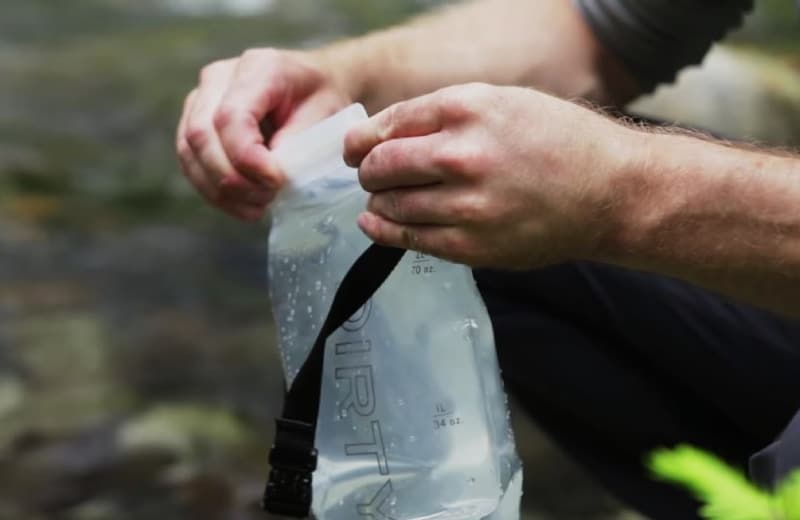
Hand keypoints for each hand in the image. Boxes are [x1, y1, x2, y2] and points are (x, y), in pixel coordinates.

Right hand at [176, 49, 351, 219]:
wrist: (314, 86)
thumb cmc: (322, 98)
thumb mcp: (324, 116)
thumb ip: (295, 143)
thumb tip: (268, 175)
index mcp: (257, 68)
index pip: (231, 115)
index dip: (246, 157)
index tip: (275, 182)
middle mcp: (219, 77)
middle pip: (201, 134)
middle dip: (231, 178)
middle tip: (267, 198)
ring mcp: (201, 98)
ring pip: (189, 151)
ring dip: (220, 190)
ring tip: (258, 206)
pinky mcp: (194, 122)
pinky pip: (190, 162)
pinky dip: (213, 191)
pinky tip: (243, 205)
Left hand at [344, 83, 640, 268]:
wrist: (609, 192)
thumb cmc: (557, 142)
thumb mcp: (501, 102)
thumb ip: (443, 115)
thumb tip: (384, 136)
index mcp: (468, 110)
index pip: (388, 125)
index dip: (363, 140)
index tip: (356, 150)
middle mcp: (462, 155)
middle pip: (381, 167)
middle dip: (368, 172)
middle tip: (370, 176)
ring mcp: (466, 205)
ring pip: (390, 206)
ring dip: (378, 202)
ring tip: (381, 199)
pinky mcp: (472, 246)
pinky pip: (409, 240)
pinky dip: (384, 231)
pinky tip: (376, 224)